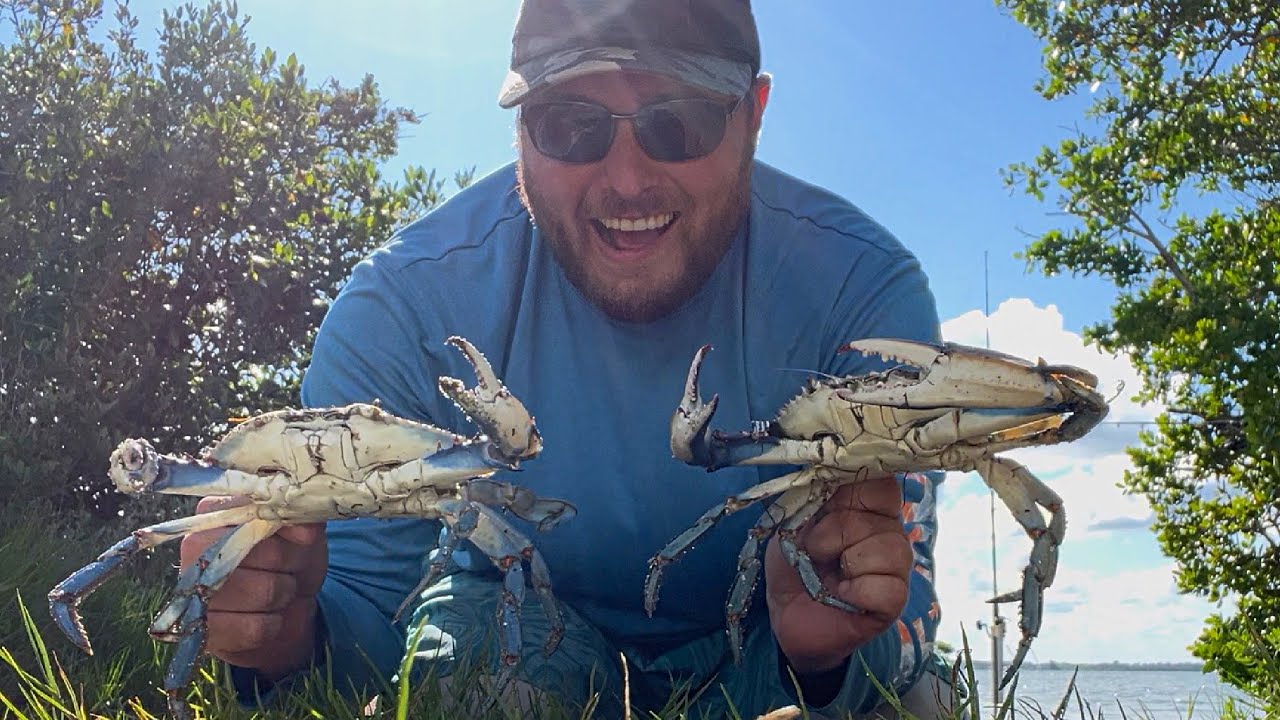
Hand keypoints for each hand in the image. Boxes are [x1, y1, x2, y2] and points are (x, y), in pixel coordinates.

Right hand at [179, 496, 327, 679]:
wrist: (286, 607)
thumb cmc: (290, 560)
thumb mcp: (304, 533)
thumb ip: (304, 522)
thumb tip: (304, 530)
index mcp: (216, 511)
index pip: (250, 511)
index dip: (284, 528)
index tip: (303, 538)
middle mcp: (194, 545)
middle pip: (263, 552)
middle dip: (290, 563)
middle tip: (289, 567)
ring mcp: (192, 588)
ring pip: (264, 591)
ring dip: (284, 594)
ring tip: (279, 590)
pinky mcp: (201, 629)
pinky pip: (255, 627)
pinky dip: (273, 623)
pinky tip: (266, 616)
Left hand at [764, 474, 910, 674]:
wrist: (784, 613)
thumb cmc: (793, 564)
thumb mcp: (794, 522)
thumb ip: (816, 495)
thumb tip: (834, 470)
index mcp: (865, 507)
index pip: (883, 481)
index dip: (856, 488)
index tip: (828, 504)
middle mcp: (887, 531)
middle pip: (880, 516)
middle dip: (836, 532)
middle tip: (816, 551)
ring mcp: (895, 567)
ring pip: (891, 549)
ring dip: (849, 561)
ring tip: (830, 575)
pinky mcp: (894, 601)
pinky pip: (889, 587)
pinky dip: (858, 591)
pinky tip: (843, 595)